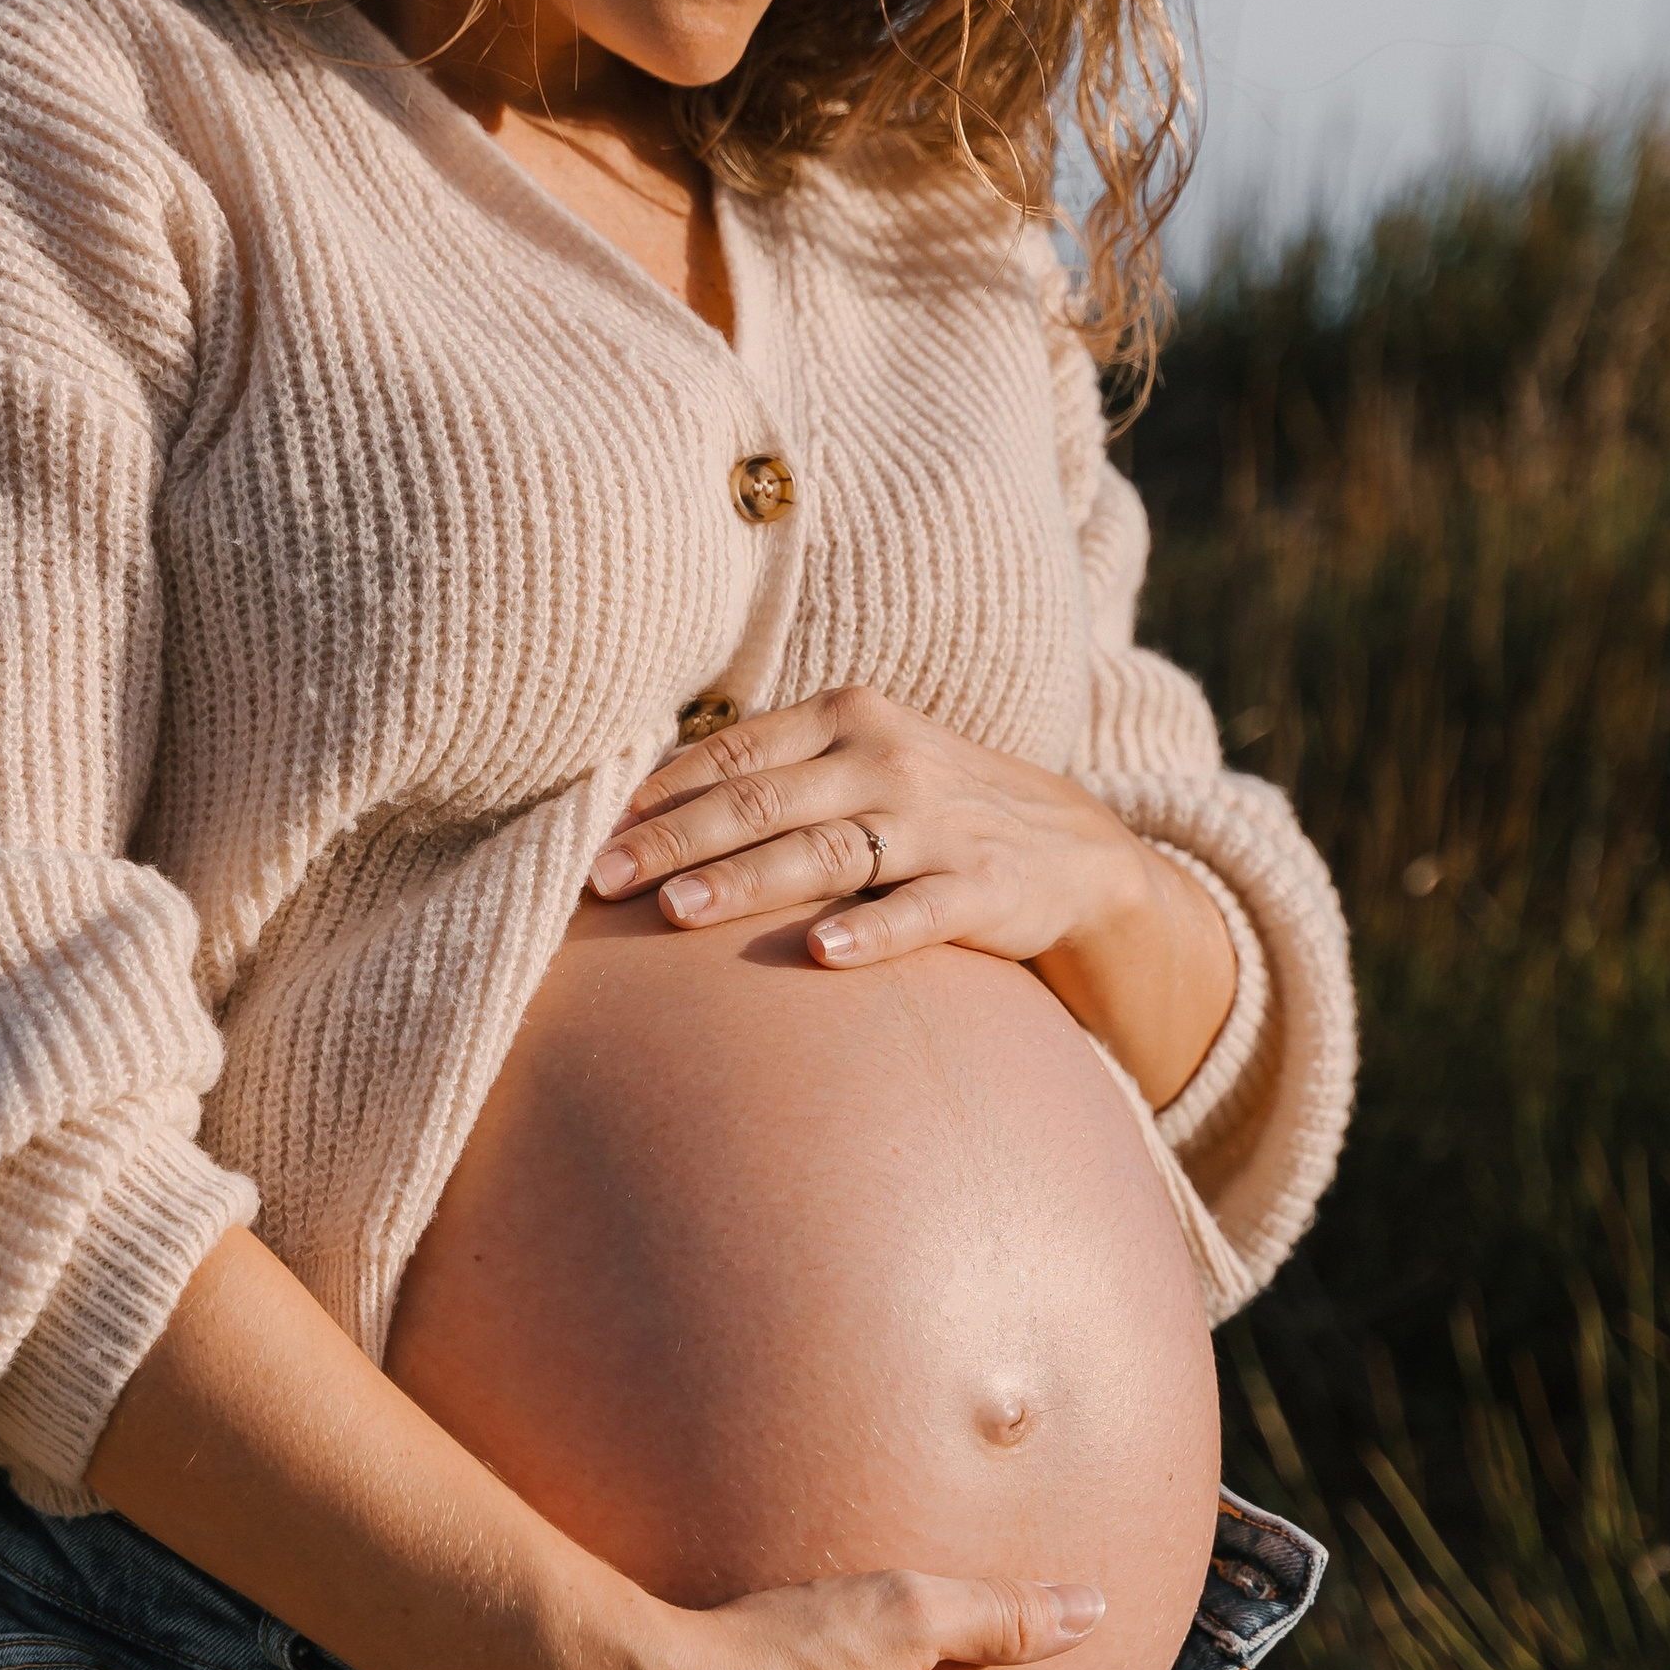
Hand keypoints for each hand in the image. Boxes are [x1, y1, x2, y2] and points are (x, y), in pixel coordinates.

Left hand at [585, 686, 1236, 1104]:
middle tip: (605, 881)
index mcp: (848, 716)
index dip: (664, 791)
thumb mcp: (861, 762)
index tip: (598, 832)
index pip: (737, 750)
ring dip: (746, 881)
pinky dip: (869, 931)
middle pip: (762, 801)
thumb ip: (775, 772)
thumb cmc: (930, 806)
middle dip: (676, 842)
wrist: (1071, 849)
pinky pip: (918, 911)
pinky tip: (819, 954)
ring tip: (677, 913)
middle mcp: (887, 759)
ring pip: (825, 852)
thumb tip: (645, 803)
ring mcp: (937, 823)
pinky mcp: (983, 886)